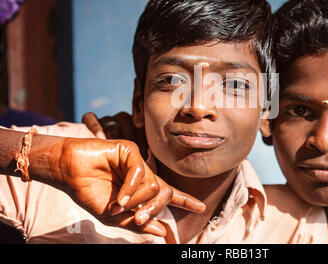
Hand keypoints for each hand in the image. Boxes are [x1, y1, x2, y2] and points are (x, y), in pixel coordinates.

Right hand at [50, 137, 204, 235]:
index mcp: (141, 191)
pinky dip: (131, 188)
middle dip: (155, 209)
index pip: (169, 195)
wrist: (69, 173)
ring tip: (118, 204)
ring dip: (136, 200)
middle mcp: (144, 176)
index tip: (201, 207)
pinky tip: (119, 198)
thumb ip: (138, 223)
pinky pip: (140, 173)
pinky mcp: (131, 151)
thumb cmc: (90, 193)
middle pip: (164, 193)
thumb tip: (163, 232)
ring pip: (153, 185)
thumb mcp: (114, 216)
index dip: (185, 200)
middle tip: (140, 218)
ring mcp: (138, 162)